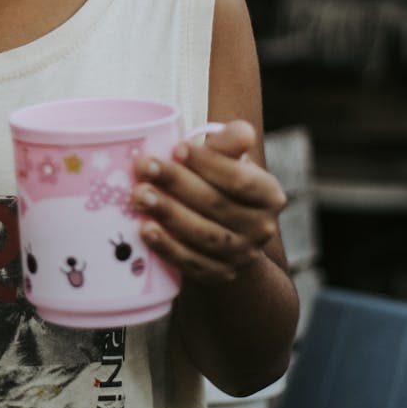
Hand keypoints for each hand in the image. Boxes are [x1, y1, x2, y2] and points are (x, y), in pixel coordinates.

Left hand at [132, 120, 286, 284]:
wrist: (229, 233)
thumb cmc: (222, 182)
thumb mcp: (230, 159)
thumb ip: (231, 142)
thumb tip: (242, 133)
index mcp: (269, 194)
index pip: (239, 179)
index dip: (207, 163)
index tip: (176, 147)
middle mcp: (261, 228)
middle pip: (215, 204)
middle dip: (176, 183)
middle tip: (143, 166)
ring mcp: (241, 255)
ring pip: (202, 234)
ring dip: (167, 213)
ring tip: (138, 195)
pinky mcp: (220, 275)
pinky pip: (191, 262)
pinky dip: (166, 246)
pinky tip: (145, 229)